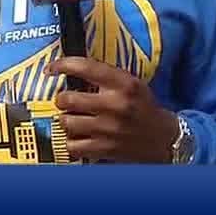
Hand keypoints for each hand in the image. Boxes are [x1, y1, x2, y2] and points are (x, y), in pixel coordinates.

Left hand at [46, 57, 179, 163]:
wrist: (164, 139)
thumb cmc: (145, 109)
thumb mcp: (132, 84)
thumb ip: (106, 77)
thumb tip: (72, 71)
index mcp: (123, 84)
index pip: (85, 67)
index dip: (62, 65)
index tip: (51, 68)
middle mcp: (115, 105)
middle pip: (68, 99)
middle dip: (62, 99)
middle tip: (66, 101)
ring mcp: (108, 129)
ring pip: (66, 122)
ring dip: (65, 120)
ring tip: (73, 119)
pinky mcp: (104, 149)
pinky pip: (72, 145)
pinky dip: (71, 142)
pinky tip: (78, 138)